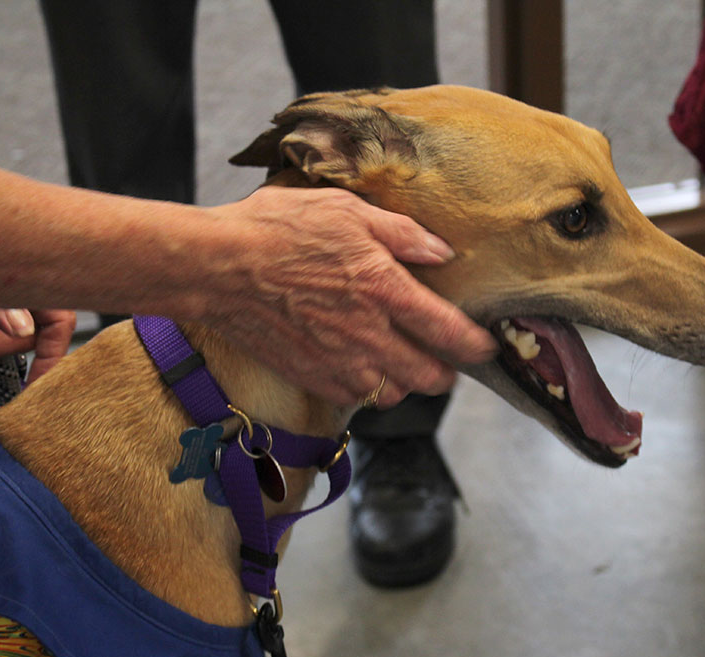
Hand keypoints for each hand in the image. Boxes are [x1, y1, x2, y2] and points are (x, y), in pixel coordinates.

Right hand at [204, 186, 496, 407]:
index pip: (449, 332)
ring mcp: (340, 363)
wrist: (218, 268)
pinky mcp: (313, 378)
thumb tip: (443, 252)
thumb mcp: (346, 211)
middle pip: (430, 376)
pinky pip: (358, 398)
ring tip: (403, 360)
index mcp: (385, 290)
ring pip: (395, 393)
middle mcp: (369, 336)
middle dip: (446, 370)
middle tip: (446, 356)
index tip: (486, 345)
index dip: (476, 345)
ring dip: (406, 380)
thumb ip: (402, 234)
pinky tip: (364, 366)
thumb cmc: (278, 230)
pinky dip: (369, 388)